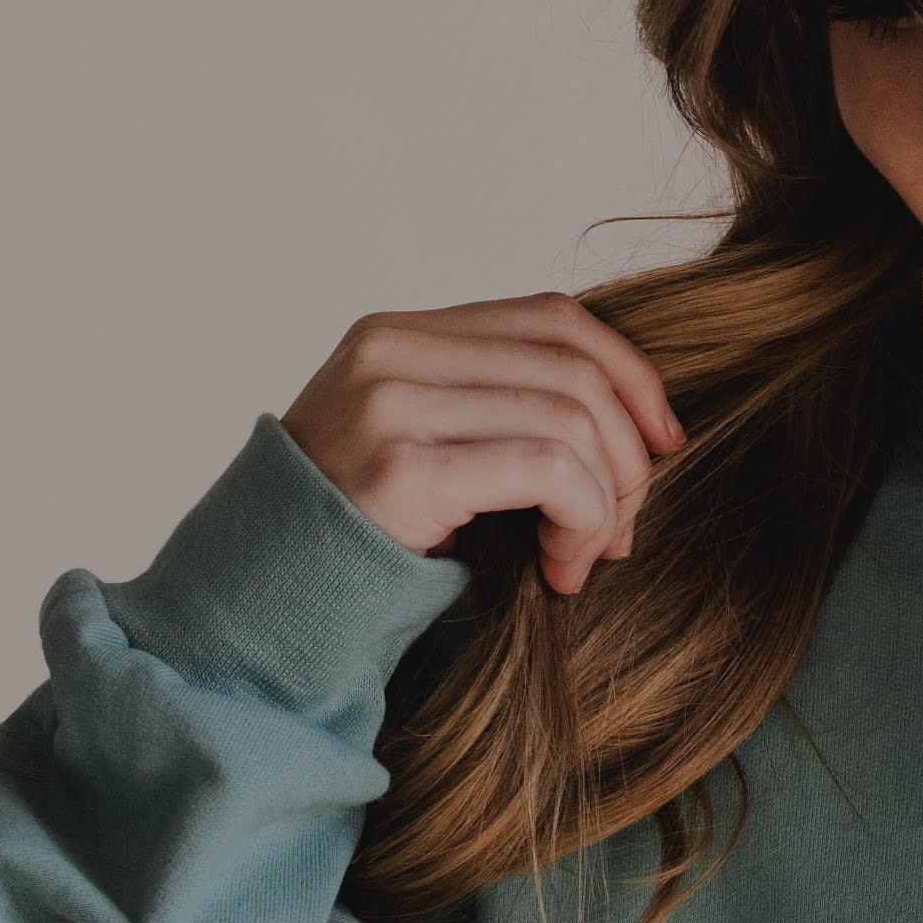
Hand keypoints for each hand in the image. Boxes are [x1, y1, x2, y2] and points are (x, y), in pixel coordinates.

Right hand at [283, 294, 682, 595]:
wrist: (257, 604)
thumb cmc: (354, 543)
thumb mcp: (421, 451)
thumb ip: (492, 414)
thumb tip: (628, 429)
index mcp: (399, 335)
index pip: (552, 318)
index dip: (628, 374)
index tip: (664, 440)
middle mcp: (392, 352)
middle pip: (573, 367)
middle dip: (628, 453)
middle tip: (625, 528)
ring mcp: (393, 404)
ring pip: (571, 418)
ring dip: (606, 499)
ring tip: (586, 556)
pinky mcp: (406, 467)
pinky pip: (549, 468)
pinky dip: (582, 519)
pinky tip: (562, 567)